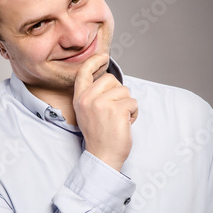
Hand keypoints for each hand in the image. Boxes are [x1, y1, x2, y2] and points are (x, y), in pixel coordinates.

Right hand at [73, 54, 137, 170]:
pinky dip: (134, 113)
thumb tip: (107, 78)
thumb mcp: (87, 113)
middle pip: (111, 79)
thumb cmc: (99, 136)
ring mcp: (101, 103)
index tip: (103, 56)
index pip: (83, 72)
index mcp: (79, 99)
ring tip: (119, 120)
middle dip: (118, 92)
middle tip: (114, 111)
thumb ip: (92, 96)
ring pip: (124, 91)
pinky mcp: (116, 109)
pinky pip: (133, 102)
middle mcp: (87, 99)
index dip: (94, 61)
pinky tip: (125, 124)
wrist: (103, 156)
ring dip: (127, 105)